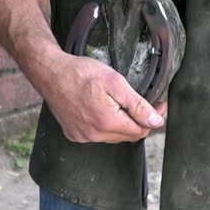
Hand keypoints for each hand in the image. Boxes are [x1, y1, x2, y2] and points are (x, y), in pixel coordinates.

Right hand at [43, 51, 166, 142]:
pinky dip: (105, 126)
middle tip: (144, 103)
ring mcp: (82, 136)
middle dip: (139, 121)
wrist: (51, 73)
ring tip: (120, 104)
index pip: (140, 131)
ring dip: (122, 124)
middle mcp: (94, 135)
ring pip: (113, 136)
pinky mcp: (73, 134)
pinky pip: (97, 135)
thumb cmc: (81, 73)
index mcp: (107, 122)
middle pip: (127, 135)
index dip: (152, 119)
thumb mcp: (115, 83)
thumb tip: (156, 121)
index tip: (158, 105)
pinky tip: (102, 110)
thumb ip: (138, 105)